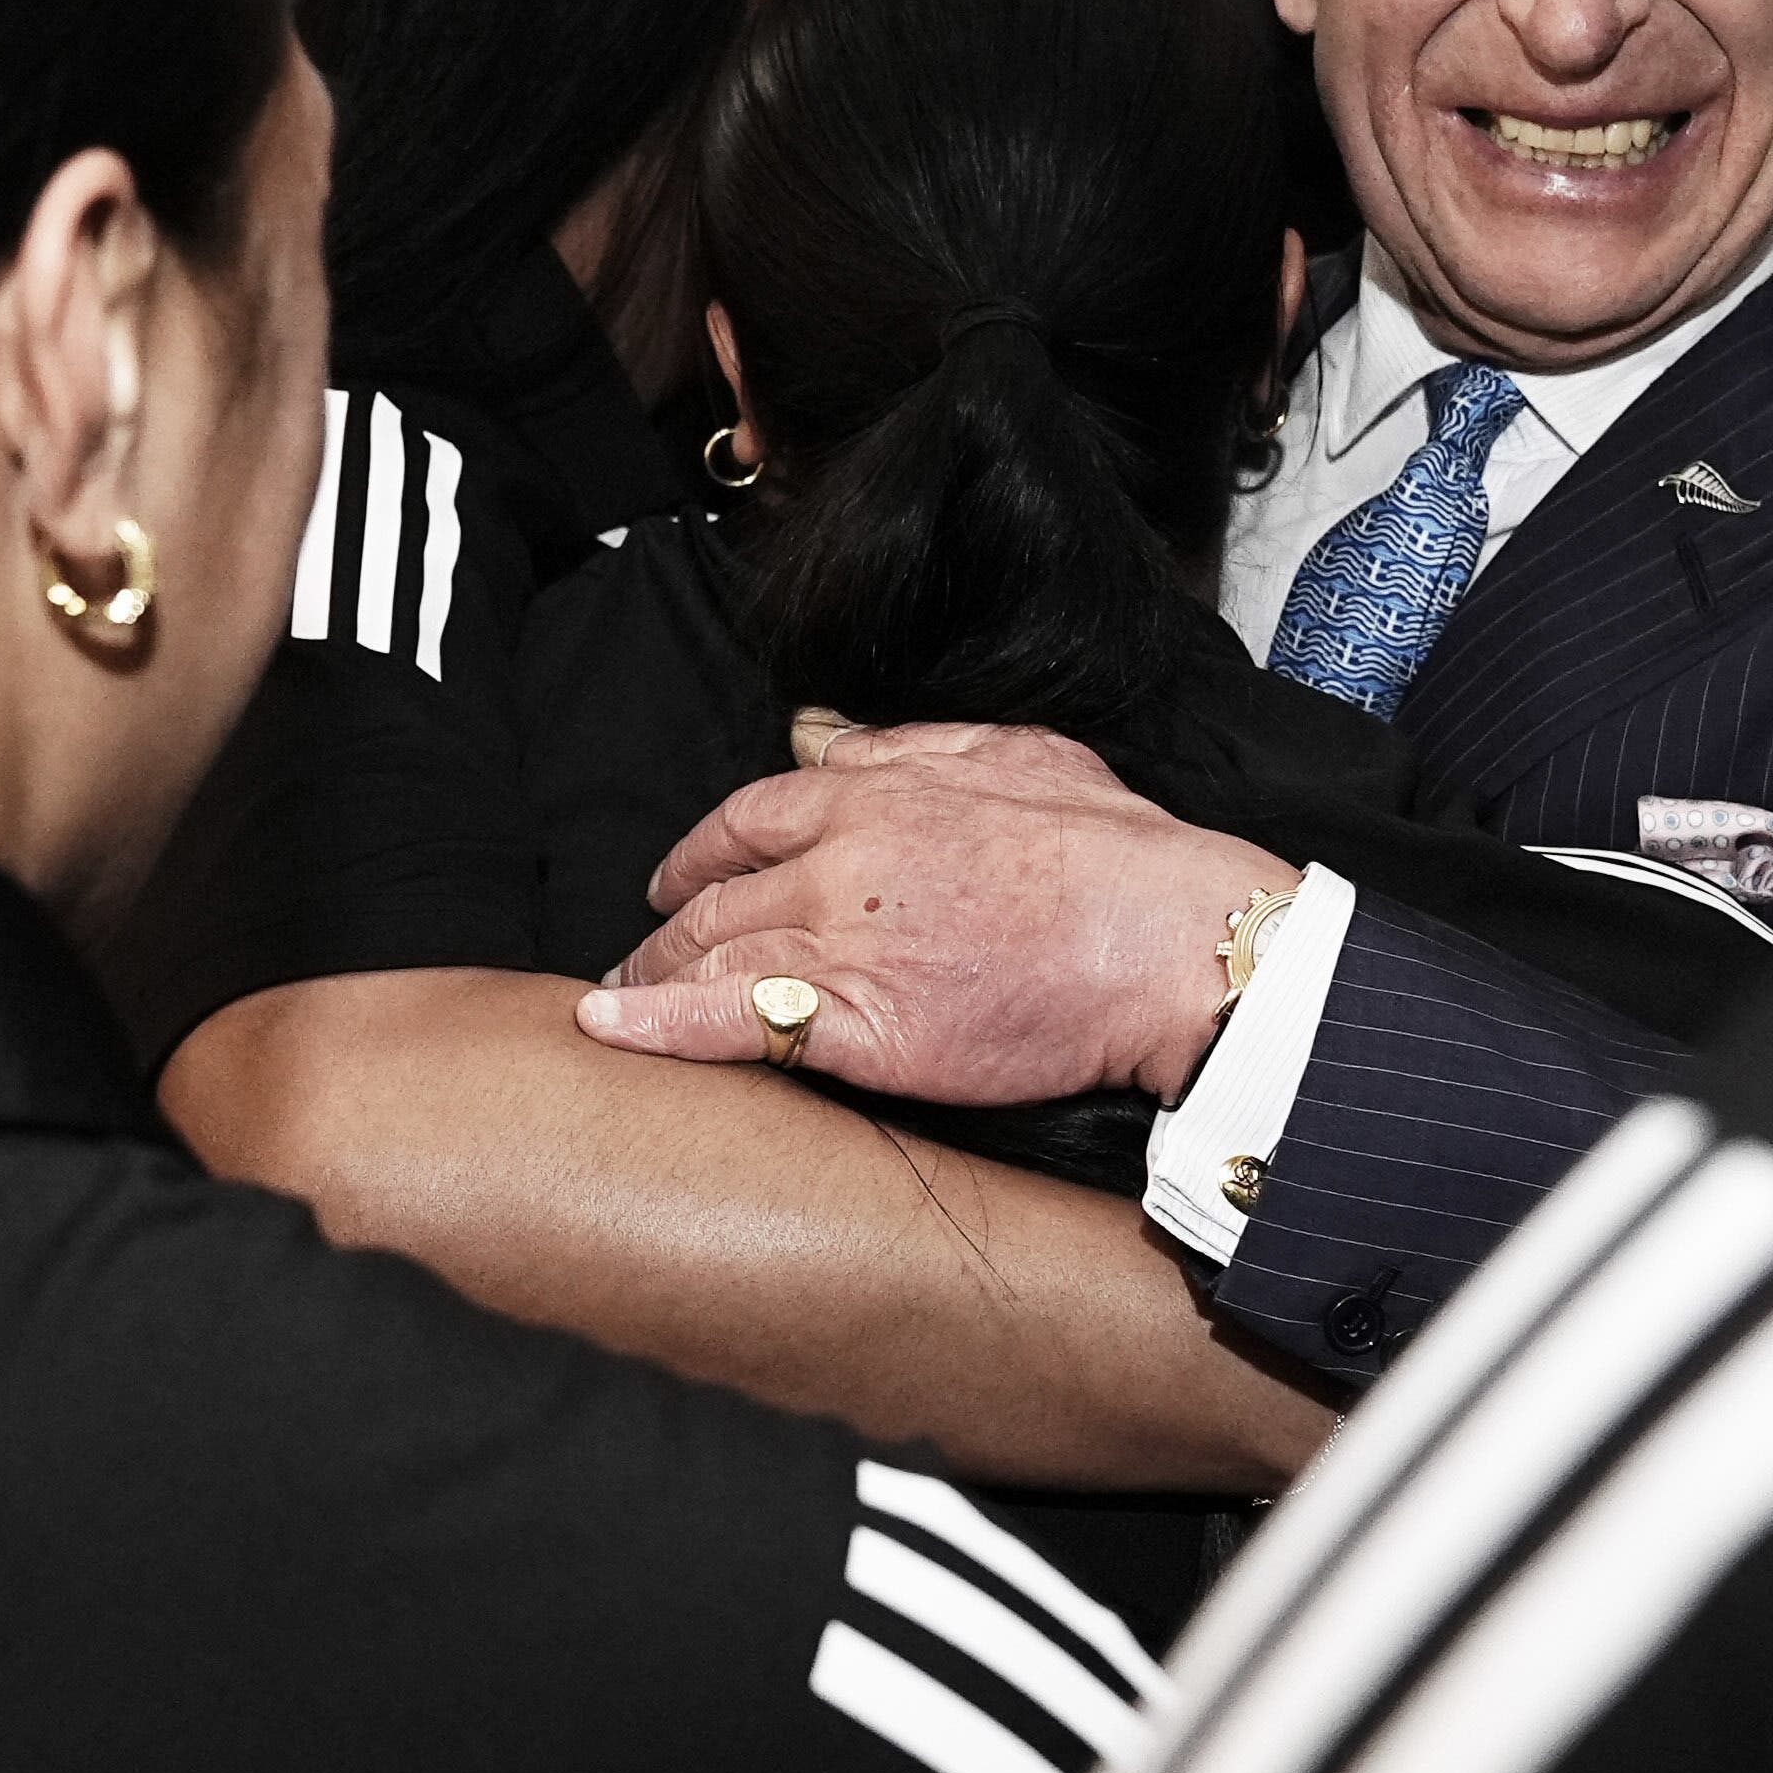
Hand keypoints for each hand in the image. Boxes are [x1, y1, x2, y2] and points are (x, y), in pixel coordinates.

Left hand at [572, 720, 1295, 1108]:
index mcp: (876, 793)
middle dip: (664, 929)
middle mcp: (840, 863)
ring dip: (649, 981)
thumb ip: (917, 745)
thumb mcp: (1018, 752)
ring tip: (617, 1003)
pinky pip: (734, 1025)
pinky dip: (657, 1027)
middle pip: (718, 896)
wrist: (1164, 939)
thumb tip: (841, 742)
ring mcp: (844, 945)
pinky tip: (608, 1030)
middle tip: (635, 956)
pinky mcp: (859, 1026)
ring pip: (713, 959)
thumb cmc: (1116, 852)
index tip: (677, 878)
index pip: (750, 817)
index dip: (700, 851)